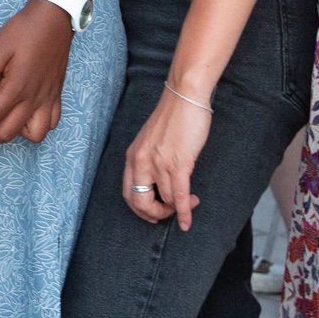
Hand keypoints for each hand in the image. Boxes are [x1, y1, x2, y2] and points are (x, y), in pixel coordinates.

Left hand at [0, 0, 73, 143]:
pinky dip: (36, 125)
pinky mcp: (56, 94)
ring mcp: (48, 98)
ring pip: (34, 134)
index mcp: (17, 88)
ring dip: (15, 133)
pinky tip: (23, 114)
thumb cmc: (25, 29)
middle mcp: (34, 98)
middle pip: (7, 133)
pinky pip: (51, 122)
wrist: (54, 17)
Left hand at [124, 82, 212, 228]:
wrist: (184, 96)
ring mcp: (158, 163)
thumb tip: (159, 184)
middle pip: (140, 203)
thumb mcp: (150, 140)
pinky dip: (183, 212)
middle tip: (169, 215)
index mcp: (132, 156)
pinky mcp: (178, 163)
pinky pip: (178, 197)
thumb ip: (149, 160)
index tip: (154, 213)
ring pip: (165, 200)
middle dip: (155, 214)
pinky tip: (187, 221)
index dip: (140, 209)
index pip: (128, 194)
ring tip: (190, 201)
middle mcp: (141, 161)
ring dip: (178, 208)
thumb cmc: (172, 116)